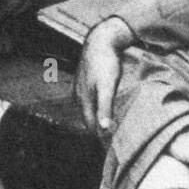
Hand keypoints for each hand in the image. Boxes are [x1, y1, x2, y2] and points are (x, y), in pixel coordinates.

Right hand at [74, 16, 134, 134]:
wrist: (100, 41)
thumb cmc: (105, 63)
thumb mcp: (108, 86)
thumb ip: (105, 107)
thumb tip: (102, 128)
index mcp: (84, 100)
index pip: (90, 126)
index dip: (100, 137)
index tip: (109, 147)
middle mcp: (78, 96)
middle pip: (87, 119)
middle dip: (97, 130)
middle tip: (110, 141)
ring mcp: (79, 88)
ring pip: (87, 109)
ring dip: (96, 118)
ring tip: (106, 127)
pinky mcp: (83, 81)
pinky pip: (89, 100)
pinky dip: (95, 107)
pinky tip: (102, 107)